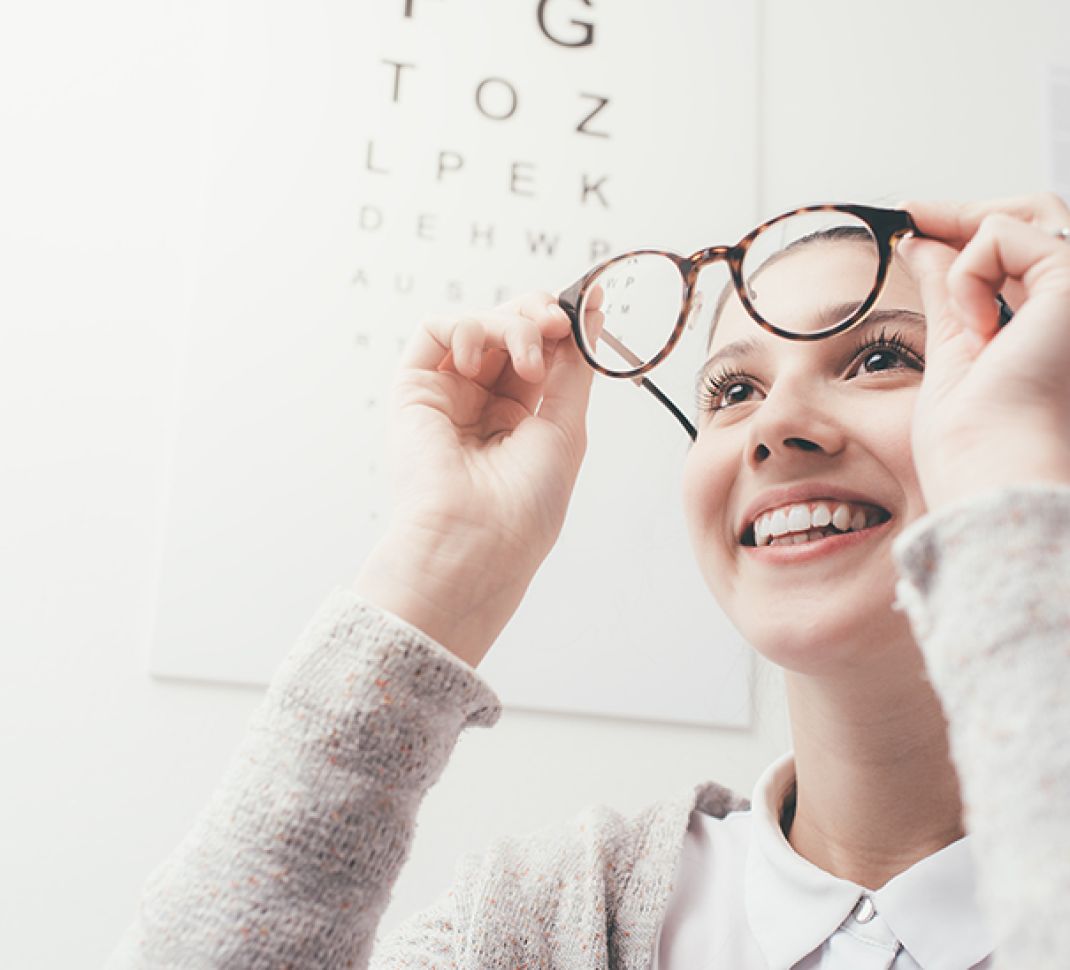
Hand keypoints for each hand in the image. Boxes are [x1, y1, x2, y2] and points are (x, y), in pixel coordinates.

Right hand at [354, 289, 601, 666]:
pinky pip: (434, 331)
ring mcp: (447, 395)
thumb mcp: (565, 426)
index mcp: (519, 419)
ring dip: (509, 326)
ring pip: (477, 326)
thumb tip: (592, 313)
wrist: (475, 542)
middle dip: (537, 315)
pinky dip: (463, 328)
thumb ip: (574, 367)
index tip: (587, 305)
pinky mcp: (413, 390)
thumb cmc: (524, 505)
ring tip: (529, 362)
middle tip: (559, 323)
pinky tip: (477, 360)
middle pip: (509, 331)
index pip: (541, 352)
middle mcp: (481, 405)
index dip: (561, 326)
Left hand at [896, 193, 1069, 513]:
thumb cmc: (973, 440)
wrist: (989, 472)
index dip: (970, 222)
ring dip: (970, 244)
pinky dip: (970, 275)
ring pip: (1031, 213)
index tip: (912, 218)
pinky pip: (1006, 236)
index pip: (1026, 244)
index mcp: (1054, 321)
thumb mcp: (953, 346)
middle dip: (967, 212)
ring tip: (959, 317)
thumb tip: (920, 243)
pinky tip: (977, 329)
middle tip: (910, 216)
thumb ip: (947, 291)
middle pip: (1038, 214)